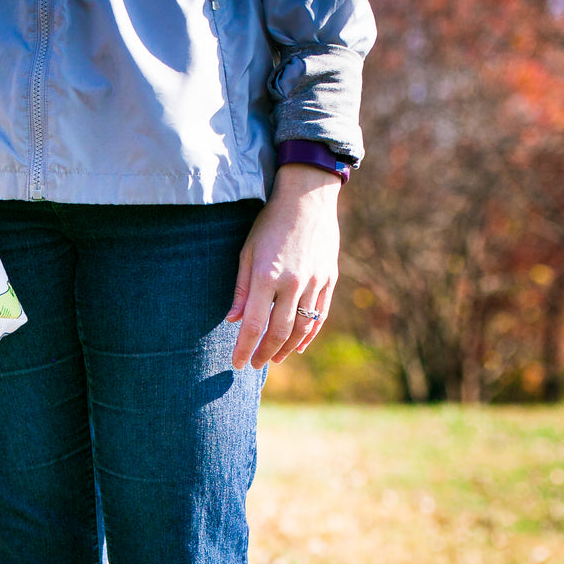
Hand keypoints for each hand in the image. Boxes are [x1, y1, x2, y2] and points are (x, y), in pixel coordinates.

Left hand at [226, 164, 341, 369]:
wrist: (307, 198)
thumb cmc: (270, 224)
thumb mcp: (247, 252)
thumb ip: (241, 289)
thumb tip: (234, 320)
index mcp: (266, 276)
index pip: (254, 324)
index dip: (245, 348)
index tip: (238, 363)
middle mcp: (292, 282)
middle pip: (279, 331)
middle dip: (265, 353)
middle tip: (255, 365)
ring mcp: (315, 281)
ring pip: (303, 327)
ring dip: (288, 347)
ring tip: (276, 359)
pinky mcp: (330, 278)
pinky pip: (321, 314)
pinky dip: (310, 334)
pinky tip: (299, 345)